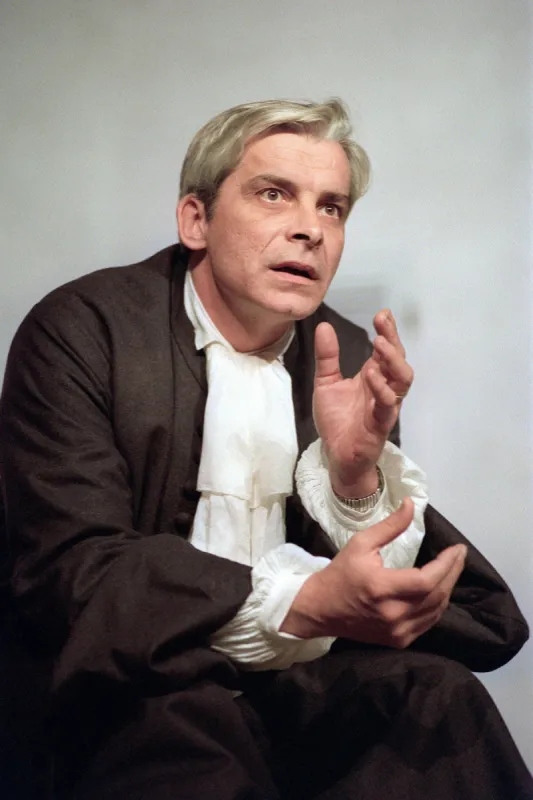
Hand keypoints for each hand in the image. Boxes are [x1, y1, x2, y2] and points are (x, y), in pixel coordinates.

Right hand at [280, 498, 466, 646]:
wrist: (320, 609)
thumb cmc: (340, 573)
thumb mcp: (361, 544)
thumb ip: (390, 526)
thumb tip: (411, 504)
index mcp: (382, 588)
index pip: (427, 579)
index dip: (447, 565)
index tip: (457, 549)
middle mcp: (393, 614)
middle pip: (437, 595)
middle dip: (453, 572)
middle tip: (460, 555)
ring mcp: (397, 631)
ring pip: (436, 610)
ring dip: (448, 588)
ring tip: (452, 568)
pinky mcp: (398, 640)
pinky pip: (428, 622)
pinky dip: (437, 605)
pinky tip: (439, 589)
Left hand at [313, 310, 412, 497]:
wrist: (337, 455)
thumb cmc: (337, 420)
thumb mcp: (326, 383)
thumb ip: (327, 357)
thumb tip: (324, 326)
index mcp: (374, 376)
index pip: (386, 350)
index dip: (388, 331)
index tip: (382, 314)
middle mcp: (384, 388)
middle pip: (399, 360)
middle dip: (393, 340)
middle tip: (382, 324)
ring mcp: (385, 406)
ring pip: (403, 381)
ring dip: (393, 361)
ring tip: (378, 345)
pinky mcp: (381, 424)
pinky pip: (388, 406)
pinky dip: (382, 390)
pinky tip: (371, 376)